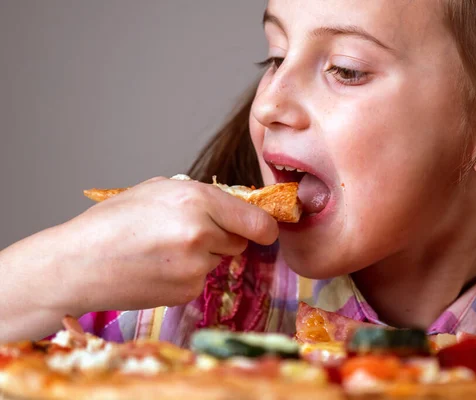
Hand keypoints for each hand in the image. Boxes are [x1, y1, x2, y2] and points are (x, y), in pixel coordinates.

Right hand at [57, 177, 278, 314]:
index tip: (265, 231)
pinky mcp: (186, 291)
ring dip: (204, 255)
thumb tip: (234, 206)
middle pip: (240, 241)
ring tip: (164, 250)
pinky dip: (187, 276)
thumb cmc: (112, 222)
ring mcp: (196, 266)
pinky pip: (201, 280)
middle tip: (188, 234)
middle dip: (224, 237)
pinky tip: (158, 269)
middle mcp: (202, 232)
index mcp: (197, 200)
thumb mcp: (157, 190)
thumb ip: (200, 197)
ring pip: (219, 260)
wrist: (77, 264)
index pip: (257, 221)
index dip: (265, 228)